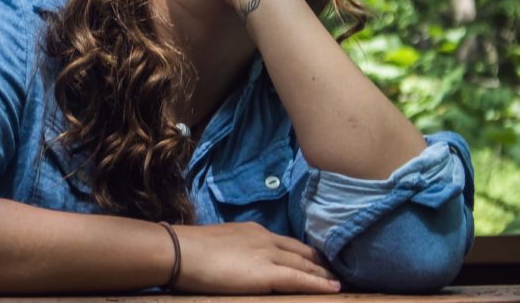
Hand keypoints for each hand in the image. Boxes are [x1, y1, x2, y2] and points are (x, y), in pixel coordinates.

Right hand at [171, 222, 340, 293]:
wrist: (180, 252)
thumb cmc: (190, 250)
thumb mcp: (218, 245)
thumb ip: (234, 251)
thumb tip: (238, 263)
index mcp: (253, 231)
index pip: (287, 243)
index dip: (304, 253)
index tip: (317, 260)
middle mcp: (265, 239)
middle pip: (302, 251)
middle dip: (320, 262)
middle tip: (336, 271)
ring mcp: (268, 255)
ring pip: (305, 265)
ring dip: (324, 274)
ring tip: (339, 281)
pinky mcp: (268, 273)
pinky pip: (301, 279)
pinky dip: (320, 284)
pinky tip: (334, 288)